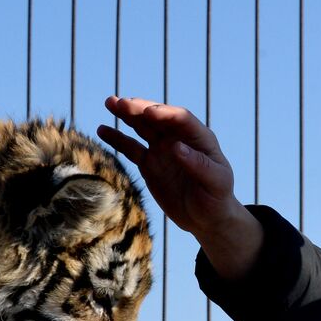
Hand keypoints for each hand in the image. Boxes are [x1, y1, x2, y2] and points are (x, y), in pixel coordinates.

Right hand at [98, 96, 261, 279]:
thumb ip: (198, 164)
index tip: (150, 112)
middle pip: (158, 118)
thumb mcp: (216, 182)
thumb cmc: (217, 198)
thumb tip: (176, 146)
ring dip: (127, 114)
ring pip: (142, 127)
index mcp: (200, 138)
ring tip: (110, 103)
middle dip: (140, 108)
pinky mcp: (149, 163)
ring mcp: (162, 149)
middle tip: (122, 103)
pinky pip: (131, 147)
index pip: (181, 119)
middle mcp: (179, 138)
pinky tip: (102, 130)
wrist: (207, 218)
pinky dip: (117, 138)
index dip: (165, 114)